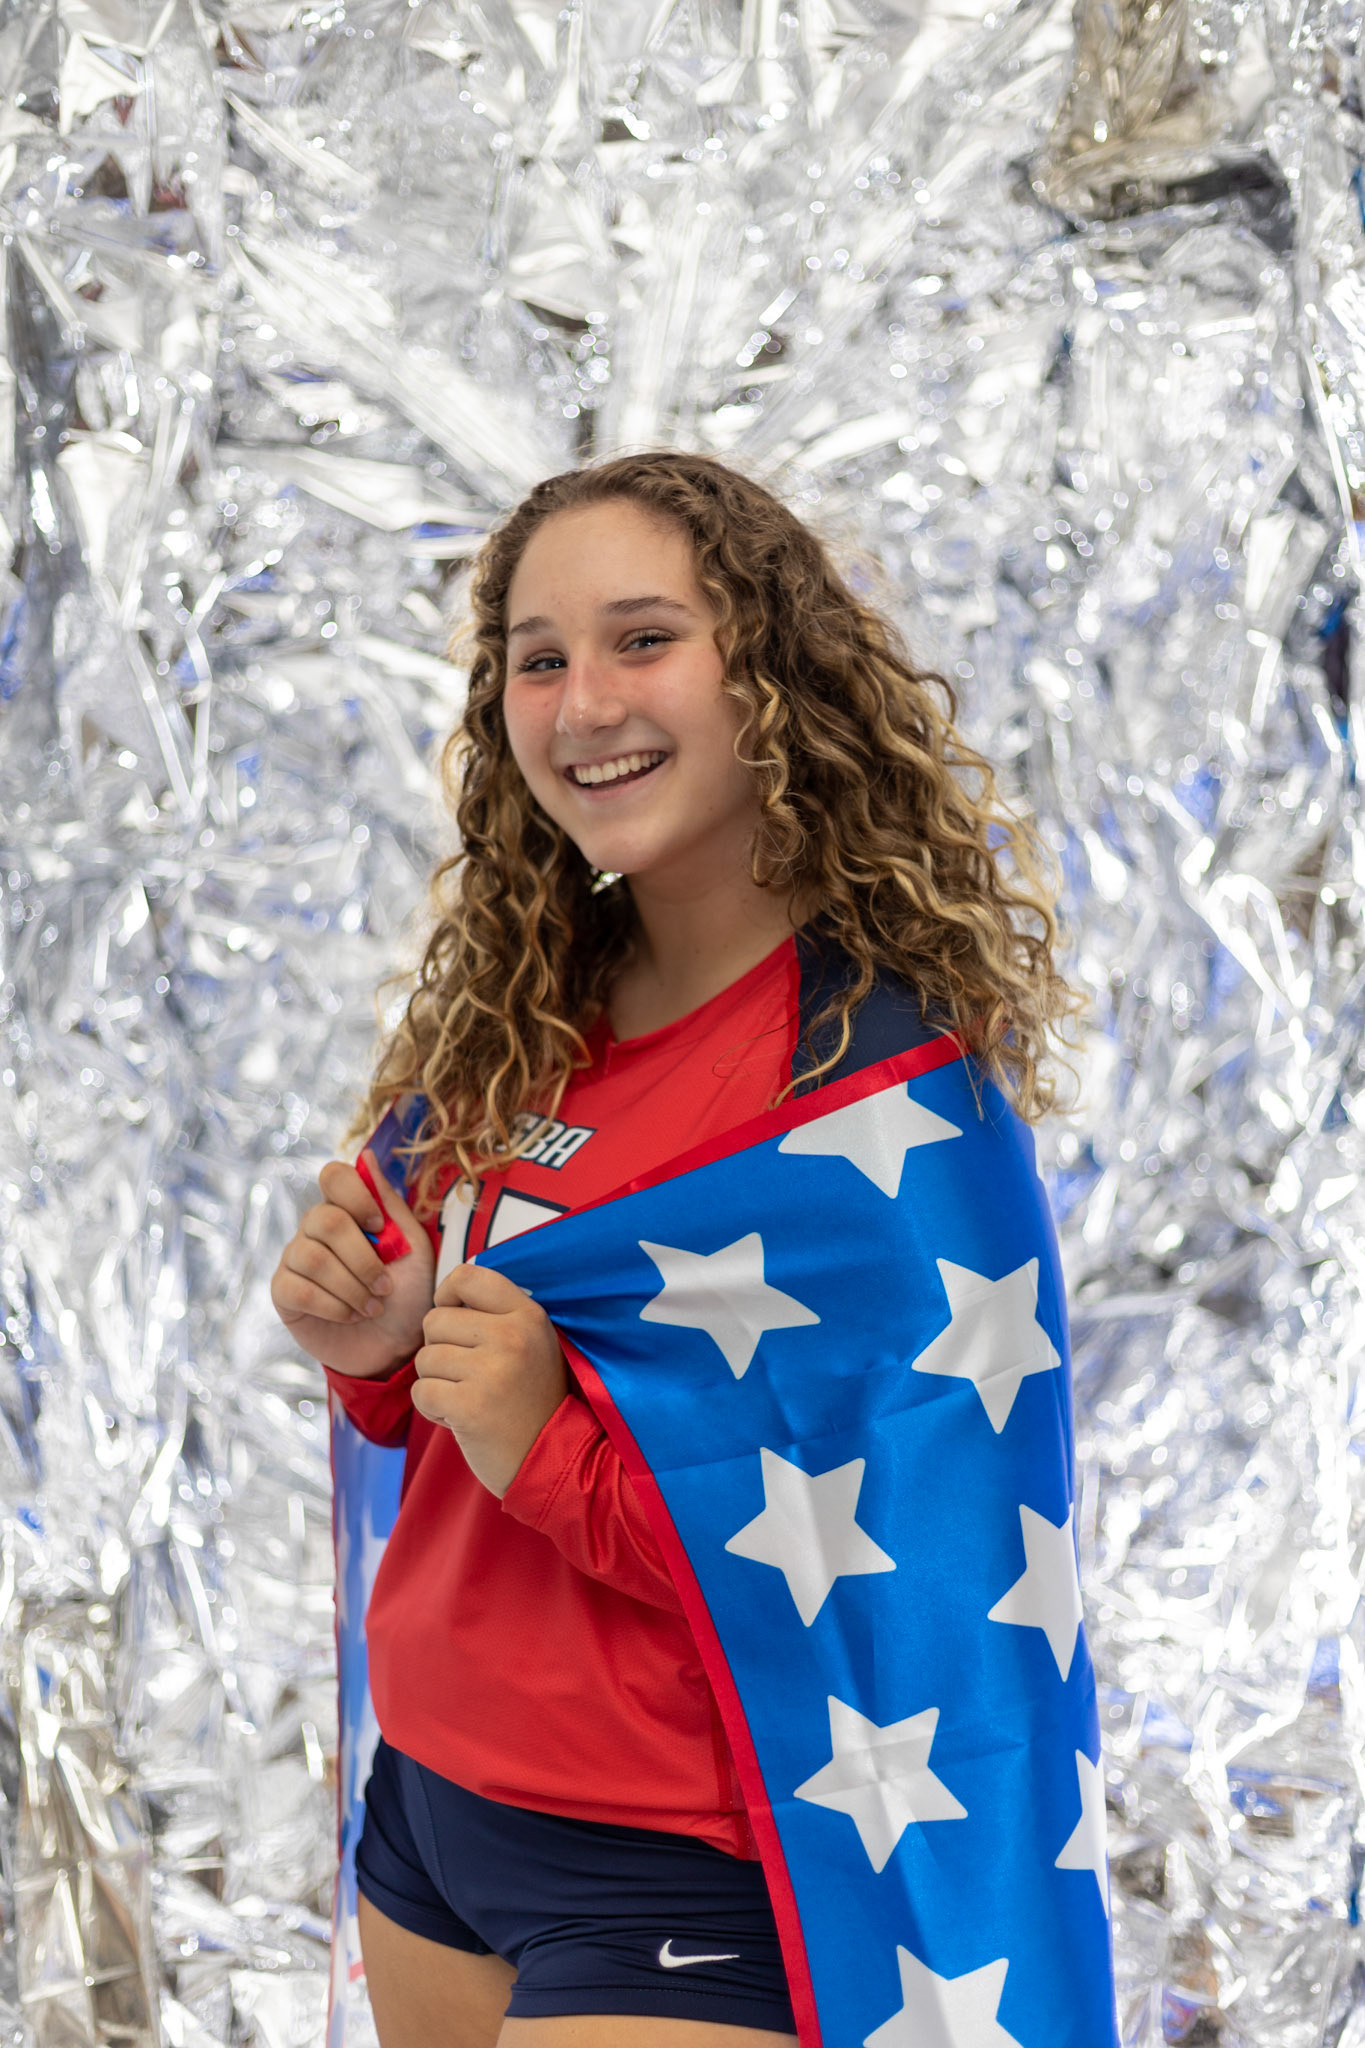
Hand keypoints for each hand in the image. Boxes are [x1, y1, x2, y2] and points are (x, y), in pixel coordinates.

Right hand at [270, 1150, 434, 1377]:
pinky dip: (333, 1306)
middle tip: (386, 1286)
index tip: (382, 1228)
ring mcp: (295, 1257)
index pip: (334, 1176)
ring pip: (312, 1258)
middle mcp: (315, 1227)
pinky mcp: (284, 1292)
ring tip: (372, 1305)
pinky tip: (351, 1316)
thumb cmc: (408, 1291)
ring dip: (352, 1287)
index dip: (357, 1197)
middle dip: (363, 1259)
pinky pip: (298, 1288)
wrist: (395, 1345)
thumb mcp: (414, 1246)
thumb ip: (391, 1203)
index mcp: (348, 1208)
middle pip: (326, 1221)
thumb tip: (367, 1155)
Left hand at [412, 1263, 568, 1496]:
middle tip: (468, 1375)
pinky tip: (462, 1418)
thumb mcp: (531, 1343)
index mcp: (528, 1315)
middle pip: (434, 1321)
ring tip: (470, 1398)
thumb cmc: (531, 1398)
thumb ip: (495, 1315)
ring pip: (424, 1359)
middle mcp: (511, 1337)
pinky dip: (433, 1409)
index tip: (454, 1317)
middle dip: (440, 1350)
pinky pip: (421, 1393)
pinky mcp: (470, 1406)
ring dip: (437, 1383)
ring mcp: (491, 1371)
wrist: (552, 1458)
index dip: (447, 1295)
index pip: (467, 1276)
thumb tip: (446, 1296)